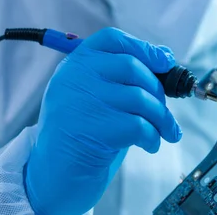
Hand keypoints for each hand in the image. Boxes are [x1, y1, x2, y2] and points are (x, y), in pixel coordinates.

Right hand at [25, 28, 181, 214]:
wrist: (51, 177)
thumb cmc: (83, 134)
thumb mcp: (97, 98)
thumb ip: (124, 77)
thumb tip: (165, 56)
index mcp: (75, 64)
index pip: (112, 39)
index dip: (144, 47)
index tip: (165, 61)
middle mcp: (74, 77)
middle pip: (132, 66)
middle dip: (158, 89)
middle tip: (163, 110)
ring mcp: (81, 101)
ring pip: (140, 98)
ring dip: (161, 117)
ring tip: (164, 131)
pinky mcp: (93, 129)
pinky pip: (139, 125)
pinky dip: (153, 137)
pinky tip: (151, 144)